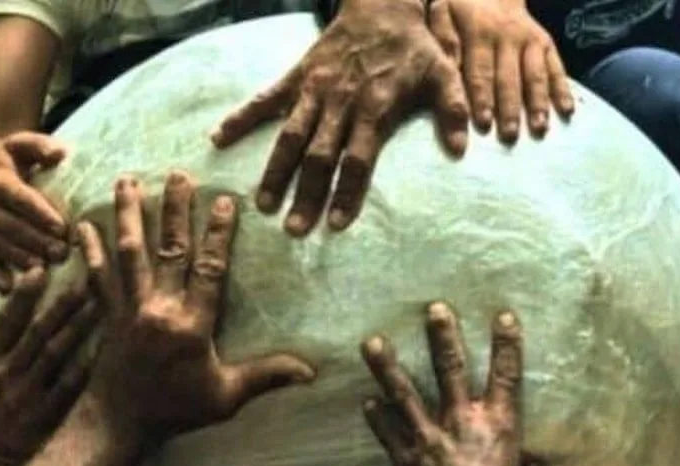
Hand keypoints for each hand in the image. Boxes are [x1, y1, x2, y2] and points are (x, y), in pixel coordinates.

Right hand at [0, 130, 69, 292]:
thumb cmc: (3, 158)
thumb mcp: (19, 144)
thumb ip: (40, 146)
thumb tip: (61, 153)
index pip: (19, 198)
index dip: (39, 213)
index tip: (62, 227)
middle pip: (10, 225)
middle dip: (36, 241)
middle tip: (62, 253)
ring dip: (20, 259)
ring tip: (46, 270)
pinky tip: (9, 288)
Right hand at [0, 266, 96, 465]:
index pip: (5, 323)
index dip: (23, 296)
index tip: (41, 272)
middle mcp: (5, 376)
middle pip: (38, 333)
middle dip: (61, 306)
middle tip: (84, 282)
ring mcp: (26, 397)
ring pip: (56, 355)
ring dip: (78, 329)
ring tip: (99, 306)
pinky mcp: (45, 418)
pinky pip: (69, 388)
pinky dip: (86, 368)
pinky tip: (105, 351)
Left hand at [81, 171, 315, 440]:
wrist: (119, 425)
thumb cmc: (176, 412)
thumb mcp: (226, 398)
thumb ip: (266, 377)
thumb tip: (311, 372)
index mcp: (191, 325)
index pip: (209, 269)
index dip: (218, 233)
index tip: (224, 200)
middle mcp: (158, 310)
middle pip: (169, 249)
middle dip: (174, 209)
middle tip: (177, 174)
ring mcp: (128, 310)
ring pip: (129, 254)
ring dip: (128, 215)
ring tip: (126, 181)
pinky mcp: (106, 316)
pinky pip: (97, 277)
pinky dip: (90, 251)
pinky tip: (83, 225)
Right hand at [211, 0, 467, 235]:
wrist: (382, 4)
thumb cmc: (414, 46)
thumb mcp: (443, 72)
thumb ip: (453, 109)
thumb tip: (460, 148)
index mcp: (374, 106)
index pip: (358, 158)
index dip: (347, 191)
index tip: (336, 223)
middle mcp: (340, 102)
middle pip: (319, 156)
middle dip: (306, 194)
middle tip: (295, 230)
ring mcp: (314, 90)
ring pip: (290, 136)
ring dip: (275, 171)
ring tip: (262, 205)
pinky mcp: (297, 77)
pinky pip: (265, 100)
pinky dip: (241, 118)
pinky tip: (218, 138)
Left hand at [361, 303, 523, 465]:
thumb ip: (520, 465)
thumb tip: (536, 464)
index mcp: (499, 425)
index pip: (506, 376)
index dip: (506, 345)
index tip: (502, 316)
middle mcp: (463, 422)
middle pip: (451, 369)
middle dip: (443, 337)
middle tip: (434, 308)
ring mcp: (430, 436)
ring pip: (405, 393)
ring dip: (388, 367)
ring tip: (373, 342)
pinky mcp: (406, 457)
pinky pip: (388, 434)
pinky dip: (377, 419)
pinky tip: (367, 403)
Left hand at [429, 0, 572, 141]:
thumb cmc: (462, 7)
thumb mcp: (443, 11)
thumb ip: (443, 39)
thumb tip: (445, 68)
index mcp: (479, 32)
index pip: (480, 71)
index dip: (482, 98)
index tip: (483, 123)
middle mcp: (508, 37)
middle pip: (508, 78)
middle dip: (509, 108)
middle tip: (510, 135)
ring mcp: (530, 41)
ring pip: (534, 75)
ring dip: (537, 104)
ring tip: (539, 129)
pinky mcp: (546, 44)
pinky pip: (556, 68)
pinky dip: (562, 90)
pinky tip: (567, 111)